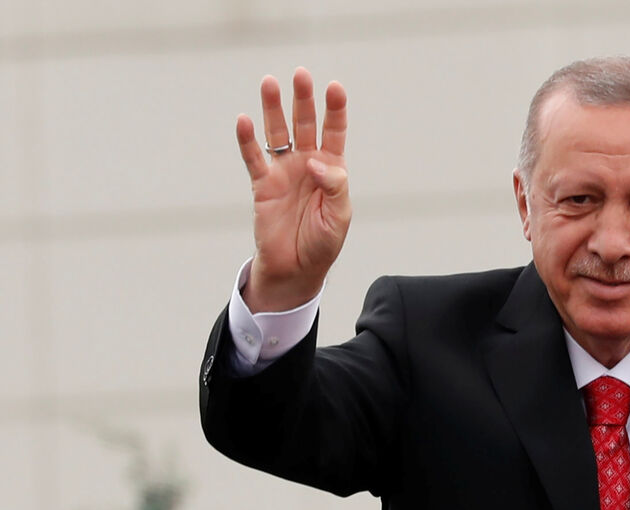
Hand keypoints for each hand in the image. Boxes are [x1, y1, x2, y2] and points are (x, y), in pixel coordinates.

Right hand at [236, 67, 350, 311]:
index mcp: (331, 169)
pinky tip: (244, 120)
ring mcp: (283, 171)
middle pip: (304, 124)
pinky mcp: (262, 184)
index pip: (334, 132)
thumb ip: (334, 186)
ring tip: (269, 83)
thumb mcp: (338, 217)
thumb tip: (316, 161)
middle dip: (303, 100)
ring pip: (277, 133)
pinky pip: (253, 157)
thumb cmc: (322, 243)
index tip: (334, 88)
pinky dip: (247, 140)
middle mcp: (307, 164)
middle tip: (300, 74)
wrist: (296, 268)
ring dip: (273, 109)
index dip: (334, 110)